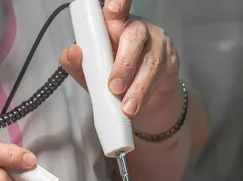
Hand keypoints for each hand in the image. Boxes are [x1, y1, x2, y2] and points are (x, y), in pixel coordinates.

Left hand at [61, 0, 180, 119]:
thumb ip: (78, 64)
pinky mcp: (170, 61)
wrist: (142, 100)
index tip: (113, 8)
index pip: (117, 8)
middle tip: (114, 86)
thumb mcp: (92, 73)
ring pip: (150, 61)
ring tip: (127, 108)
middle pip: (134, 36)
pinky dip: (146, 94)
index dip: (117, 4)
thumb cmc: (114, 78)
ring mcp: (157, 43)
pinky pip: (160, 76)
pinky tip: (136, 106)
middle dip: (124, 64)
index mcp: (115, 25)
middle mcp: (138, 29)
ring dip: (137, 87)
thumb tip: (72, 53)